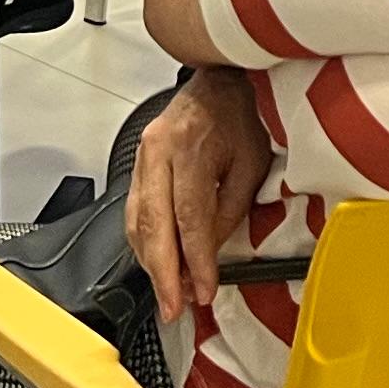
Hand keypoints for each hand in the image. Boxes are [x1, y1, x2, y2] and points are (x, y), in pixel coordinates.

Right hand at [126, 70, 275, 321]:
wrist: (217, 79)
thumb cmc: (239, 117)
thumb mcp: (252, 161)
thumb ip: (231, 208)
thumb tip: (210, 252)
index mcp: (189, 147)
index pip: (189, 217)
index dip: (196, 260)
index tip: (203, 290)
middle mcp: (157, 152)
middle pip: (153, 225)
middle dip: (163, 274)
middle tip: (173, 308)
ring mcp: (142, 158)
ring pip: (137, 222)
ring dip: (151, 264)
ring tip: (167, 295)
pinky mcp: (138, 165)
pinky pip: (135, 212)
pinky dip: (144, 244)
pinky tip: (157, 265)